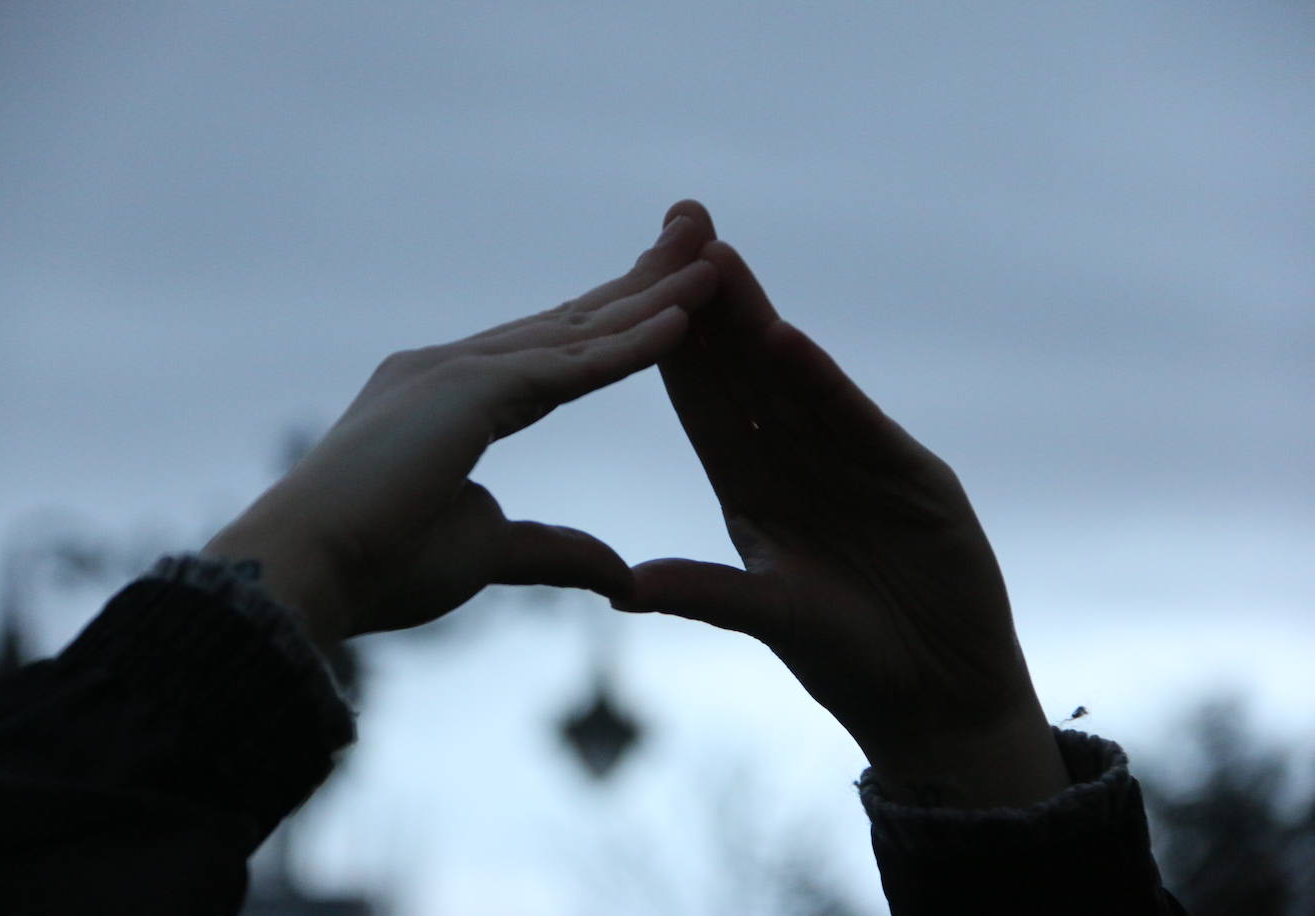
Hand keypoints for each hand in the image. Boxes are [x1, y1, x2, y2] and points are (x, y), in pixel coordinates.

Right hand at [205, 214, 717, 645]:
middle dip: (640, 283)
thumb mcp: (491, 553)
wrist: (304, 576)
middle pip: (571, 320)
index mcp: (451, 397)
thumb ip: (556, 550)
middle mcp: (453, 367)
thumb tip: (619, 574)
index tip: (668, 299)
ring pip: (577, 331)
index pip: (553, 351)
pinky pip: (566, 368)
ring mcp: (457, 371)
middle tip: (701, 243)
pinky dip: (627, 346)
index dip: (613, 322)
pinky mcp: (466, 392)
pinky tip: (681, 323)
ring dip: (650, 297)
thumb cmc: (377, 566)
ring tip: (713, 262)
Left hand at [616, 201, 1068, 807]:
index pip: (701, 402)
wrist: (942, 691)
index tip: (624, 283)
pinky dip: (819, 384)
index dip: (667, 343)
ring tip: (716, 253)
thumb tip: (622, 588)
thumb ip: (707, 595)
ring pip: (794, 378)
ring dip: (754, 317)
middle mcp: (798, 461)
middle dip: (707, 297)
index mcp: (752, 489)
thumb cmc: (851, 660)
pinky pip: (853, 421)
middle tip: (675, 220)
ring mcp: (855, 461)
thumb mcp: (773, 618)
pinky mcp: (910, 474)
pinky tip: (783, 341)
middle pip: (742, 367)